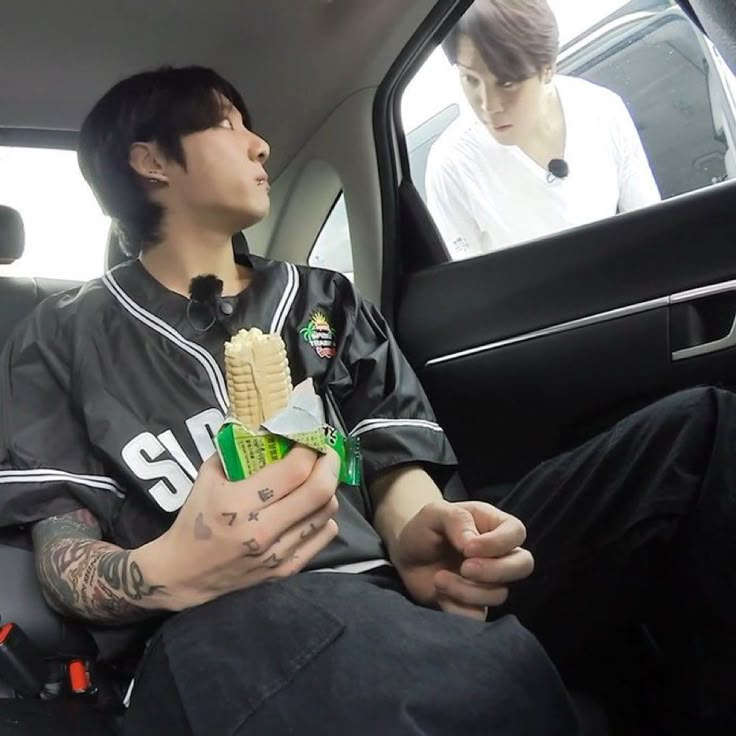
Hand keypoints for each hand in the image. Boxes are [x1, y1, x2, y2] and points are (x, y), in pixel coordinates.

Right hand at [139, 447, 339, 609]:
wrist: (184, 574)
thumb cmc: (194, 520)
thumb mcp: (207, 477)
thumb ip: (237, 451)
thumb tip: (270, 429)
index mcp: (239, 503)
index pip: (294, 470)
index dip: (310, 448)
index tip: (310, 436)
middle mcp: (262, 530)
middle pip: (319, 491)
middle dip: (330, 464)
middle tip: (327, 452)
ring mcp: (277, 554)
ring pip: (326, 513)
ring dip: (328, 489)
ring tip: (319, 478)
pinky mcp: (286, 570)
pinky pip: (324, 536)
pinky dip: (324, 517)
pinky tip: (311, 508)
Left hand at [392, 500, 533, 620]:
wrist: (406, 556)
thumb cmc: (424, 529)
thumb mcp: (434, 513)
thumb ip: (456, 519)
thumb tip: (472, 544)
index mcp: (493, 525)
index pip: (517, 532)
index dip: (498, 543)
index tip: (468, 548)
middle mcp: (498, 554)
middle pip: (523, 565)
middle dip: (494, 571)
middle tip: (464, 568)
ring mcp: (489, 582)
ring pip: (499, 594)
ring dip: (466, 590)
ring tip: (439, 578)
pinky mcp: (475, 604)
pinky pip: (478, 616)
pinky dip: (457, 608)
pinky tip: (440, 594)